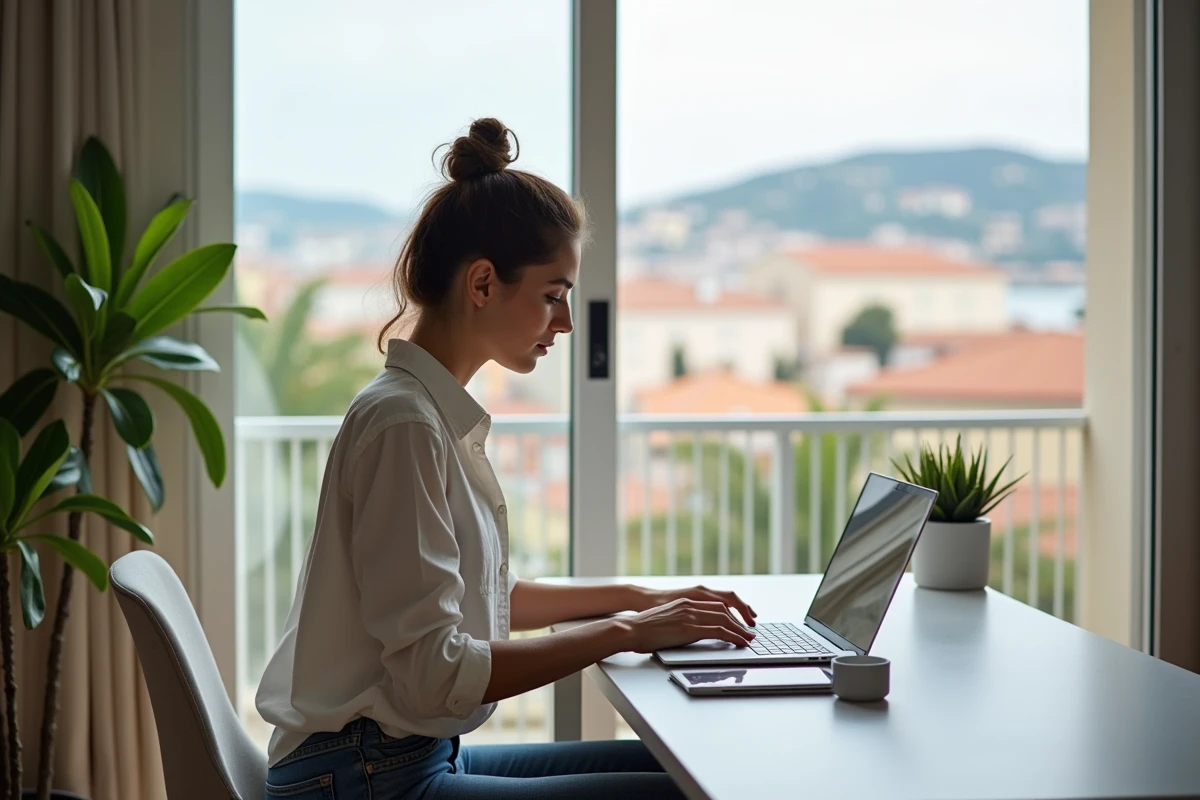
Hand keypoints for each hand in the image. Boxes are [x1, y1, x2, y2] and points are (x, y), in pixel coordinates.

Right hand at [635, 585, 757, 627]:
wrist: (631, 630)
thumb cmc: (645, 629)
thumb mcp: (668, 620)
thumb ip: (683, 622)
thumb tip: (694, 632)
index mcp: (685, 602)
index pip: (716, 605)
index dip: (732, 614)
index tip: (740, 623)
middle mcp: (690, 605)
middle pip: (724, 610)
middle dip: (740, 621)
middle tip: (750, 632)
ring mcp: (690, 615)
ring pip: (725, 619)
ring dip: (740, 630)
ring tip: (749, 639)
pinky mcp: (689, 627)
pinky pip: (718, 631)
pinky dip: (733, 636)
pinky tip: (740, 643)